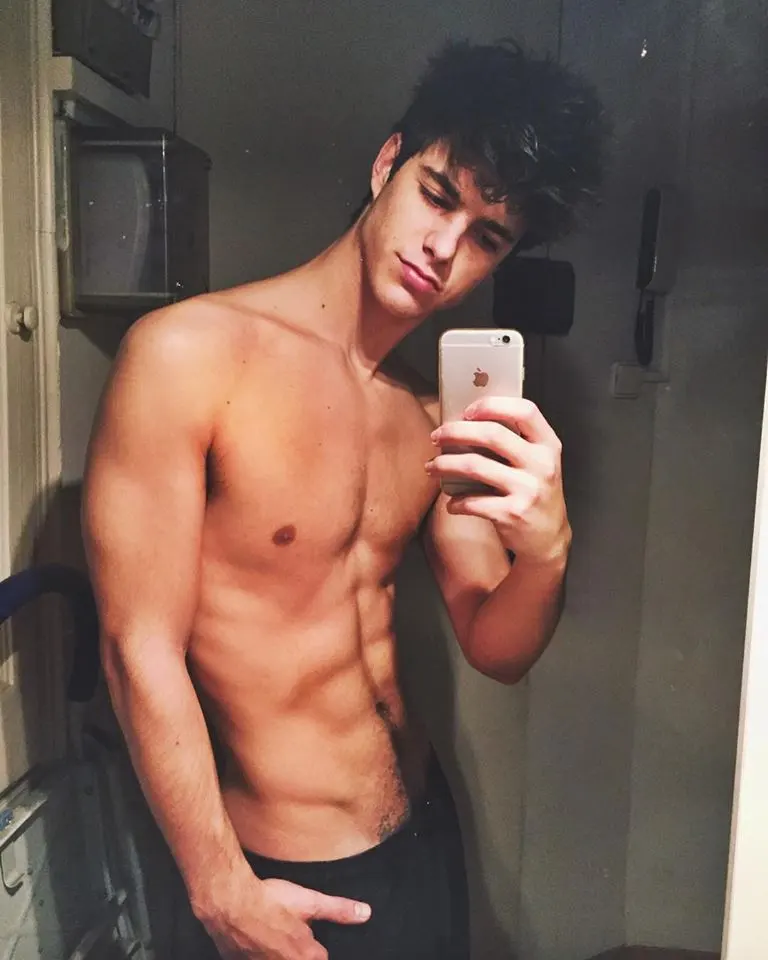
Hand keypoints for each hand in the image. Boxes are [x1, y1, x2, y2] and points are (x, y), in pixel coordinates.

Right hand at [199, 874, 370, 959]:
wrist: (229, 903)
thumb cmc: (269, 901)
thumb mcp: (309, 901)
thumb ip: (338, 910)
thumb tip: (365, 914)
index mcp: (306, 957)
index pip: (320, 958)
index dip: (314, 945)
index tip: (304, 933)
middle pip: (299, 959)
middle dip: (294, 948)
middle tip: (284, 929)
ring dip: (276, 950)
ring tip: (271, 933)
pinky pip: (256, 959)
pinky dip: (258, 951)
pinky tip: (254, 937)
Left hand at [427, 396, 570, 563]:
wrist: (548, 538)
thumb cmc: (534, 492)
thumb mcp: (538, 463)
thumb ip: (516, 442)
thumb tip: (467, 422)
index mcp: (548, 445)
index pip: (525, 411)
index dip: (493, 405)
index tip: (467, 410)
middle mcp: (541, 464)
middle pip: (492, 434)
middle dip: (456, 431)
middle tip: (436, 436)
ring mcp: (528, 490)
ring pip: (474, 466)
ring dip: (445, 464)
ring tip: (431, 466)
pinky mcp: (512, 513)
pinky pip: (472, 501)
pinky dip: (456, 502)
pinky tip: (451, 502)